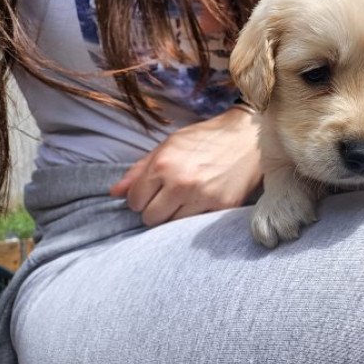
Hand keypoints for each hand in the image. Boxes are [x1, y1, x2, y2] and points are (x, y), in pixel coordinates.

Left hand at [110, 107, 261, 225]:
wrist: (249, 138)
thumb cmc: (206, 139)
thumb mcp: (169, 145)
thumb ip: (140, 169)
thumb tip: (114, 192)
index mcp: (163, 164)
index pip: (135, 201)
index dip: (141, 198)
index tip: (152, 192)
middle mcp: (180, 183)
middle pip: (151, 218)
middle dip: (155, 209)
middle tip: (168, 197)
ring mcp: (202, 198)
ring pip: (172, 225)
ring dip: (175, 215)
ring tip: (185, 200)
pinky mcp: (221, 208)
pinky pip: (195, 224)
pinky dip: (195, 216)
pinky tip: (202, 201)